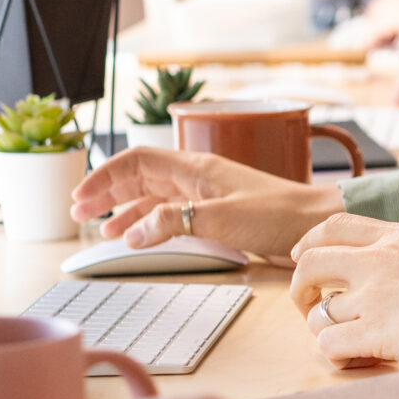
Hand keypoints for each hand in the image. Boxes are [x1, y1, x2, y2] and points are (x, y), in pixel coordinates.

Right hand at [71, 147, 341, 259]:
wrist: (318, 225)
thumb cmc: (278, 215)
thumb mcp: (221, 219)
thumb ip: (174, 223)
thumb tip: (133, 234)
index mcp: (196, 168)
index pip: (137, 161)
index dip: (105, 176)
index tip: (80, 196)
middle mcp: (198, 177)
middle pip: (141, 178)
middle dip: (108, 193)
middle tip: (80, 213)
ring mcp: (208, 195)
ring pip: (156, 197)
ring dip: (127, 211)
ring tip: (105, 231)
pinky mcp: (220, 215)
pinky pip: (175, 214)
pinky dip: (153, 223)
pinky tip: (143, 237)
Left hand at [290, 215, 398, 368]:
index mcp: (394, 237)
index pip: (335, 228)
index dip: (310, 243)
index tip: (303, 255)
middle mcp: (374, 262)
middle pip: (311, 266)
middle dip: (302, 288)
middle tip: (310, 305)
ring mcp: (371, 298)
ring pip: (317, 314)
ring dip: (325, 329)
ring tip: (347, 342)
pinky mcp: (374, 334)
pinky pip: (329, 345)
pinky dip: (336, 354)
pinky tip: (355, 358)